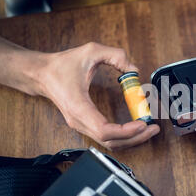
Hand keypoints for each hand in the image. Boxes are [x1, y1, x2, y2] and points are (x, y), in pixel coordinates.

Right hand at [36, 42, 159, 149]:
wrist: (41, 74)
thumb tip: (134, 70)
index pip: (105, 131)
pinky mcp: (86, 125)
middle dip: (136, 138)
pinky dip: (123, 136)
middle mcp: (80, 121)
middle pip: (111, 142)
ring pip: (110, 144)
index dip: (126, 131)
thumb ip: (116, 55)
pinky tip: (136, 128)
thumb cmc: (62, 66)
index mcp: (79, 107)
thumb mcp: (91, 51)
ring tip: (148, 130)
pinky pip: (107, 138)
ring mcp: (82, 125)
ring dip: (131, 140)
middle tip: (153, 129)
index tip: (142, 124)